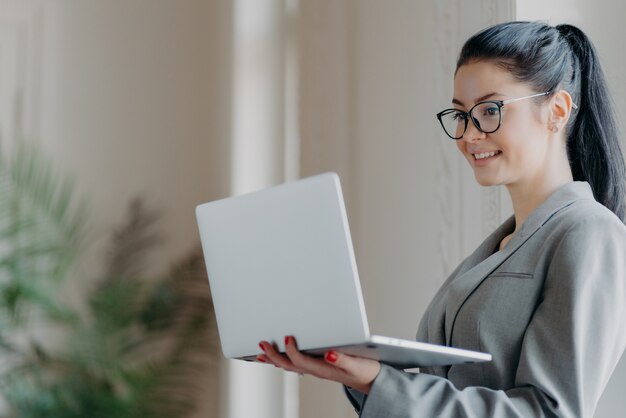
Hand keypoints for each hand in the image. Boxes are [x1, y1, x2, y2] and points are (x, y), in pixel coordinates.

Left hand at [257, 336, 380, 393]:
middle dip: (273, 355)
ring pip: (289, 365)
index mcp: (323, 369)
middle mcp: (315, 370)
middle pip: (289, 365)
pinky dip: (283, 358)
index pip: (300, 361)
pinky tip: (278, 354)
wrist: (370, 378)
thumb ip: (342, 359)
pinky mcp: (316, 365)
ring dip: (274, 358)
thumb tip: (329, 354)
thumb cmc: (364, 370)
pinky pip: (294, 363)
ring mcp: (314, 369)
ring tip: (260, 351)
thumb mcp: (356, 364)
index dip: (291, 350)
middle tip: (261, 344)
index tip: (287, 337)